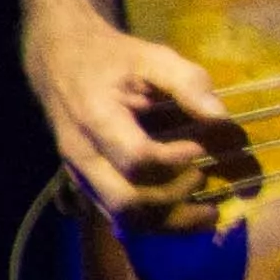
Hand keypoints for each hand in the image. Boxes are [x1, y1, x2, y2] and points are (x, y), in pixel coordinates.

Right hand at [28, 7, 244, 217]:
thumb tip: (221, 117)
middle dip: (174, 203)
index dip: (175, 161)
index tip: (201, 148)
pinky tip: (185, 215)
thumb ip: (187, 82)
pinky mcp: (84, 182)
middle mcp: (82, 154)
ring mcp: (79, 172)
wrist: (58, 61)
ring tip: (209, 213)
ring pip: (120, 217)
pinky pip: (116, 215)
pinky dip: (153, 221)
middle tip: (207, 183)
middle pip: (126, 201)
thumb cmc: (109, 58)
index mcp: (95, 118)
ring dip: (168, 222)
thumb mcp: (150, 56)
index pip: (136, 158)